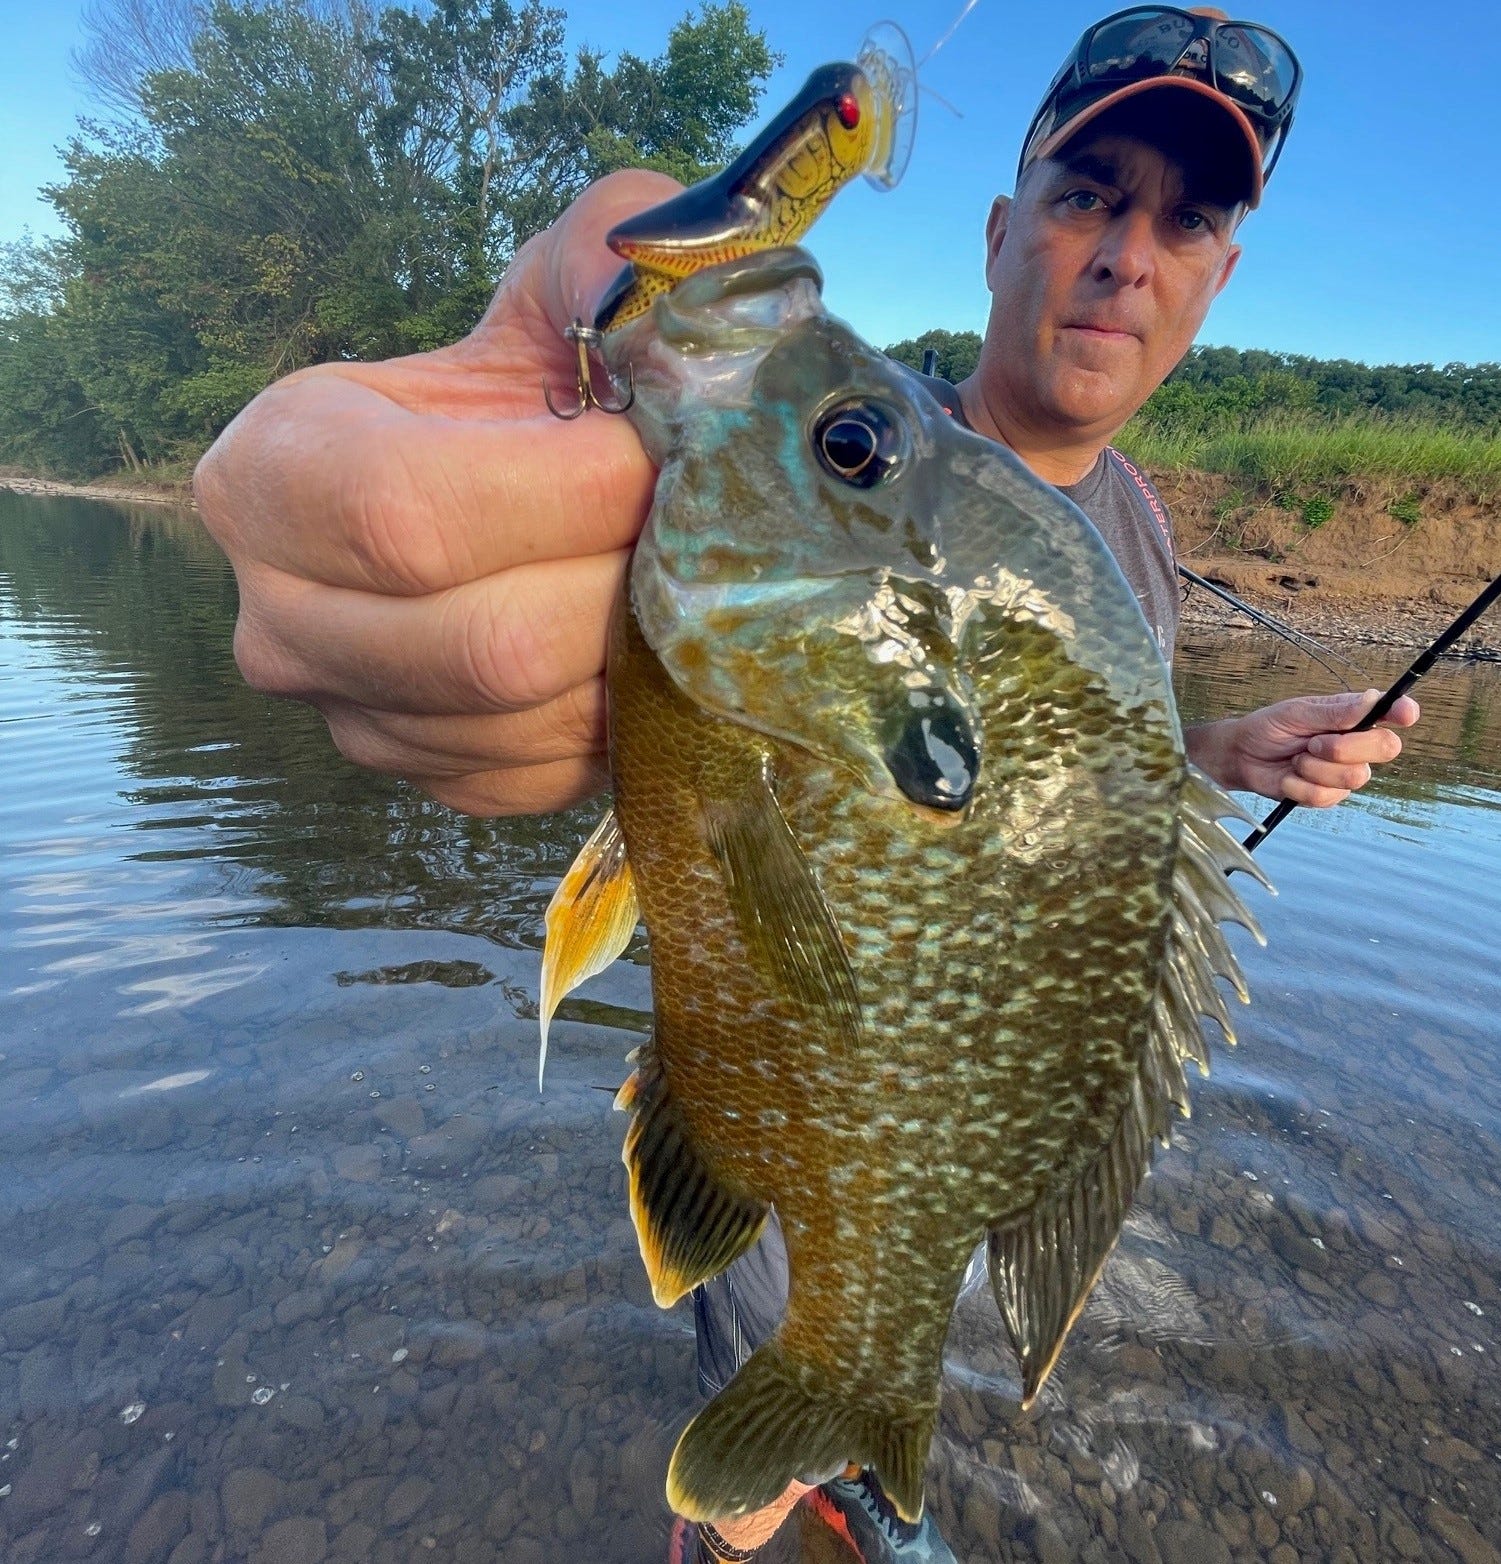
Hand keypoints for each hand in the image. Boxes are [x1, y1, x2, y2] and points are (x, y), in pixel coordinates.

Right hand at [194, 170, 682, 815]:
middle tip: (694, 531)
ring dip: (638, 653)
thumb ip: (603, 252)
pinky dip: (620, 718)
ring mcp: (352, 718)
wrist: (508, 494)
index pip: (410, 514)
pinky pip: (544, 777)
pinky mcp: (430, 781)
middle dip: (623, 584)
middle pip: (485, 644)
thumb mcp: (550, 294)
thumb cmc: (522, 391)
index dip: (567, 494)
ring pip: (528, 722)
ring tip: (676, 580)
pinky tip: (641, 647)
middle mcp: (280, 618)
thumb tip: (660, 287)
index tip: (660, 456)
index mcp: (272, 475)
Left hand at [1186, 689, 1420, 805]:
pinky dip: (1299, 786)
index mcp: (1355, 716)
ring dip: (1315, 767)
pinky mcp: (1329, 795)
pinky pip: (1326, 796)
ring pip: (1355, 776)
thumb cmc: (1271, 727)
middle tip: (1313, 742)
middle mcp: (1358, 744)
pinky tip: (1288, 777)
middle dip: (1346, 747)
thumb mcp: (1297, 713)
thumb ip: (1334, 712)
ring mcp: (1346, 772)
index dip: (1404, 712)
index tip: (1404, 715)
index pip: (1392, 712)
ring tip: (1296, 758)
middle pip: (1386, 748)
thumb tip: (1372, 700)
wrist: (1242, 756)